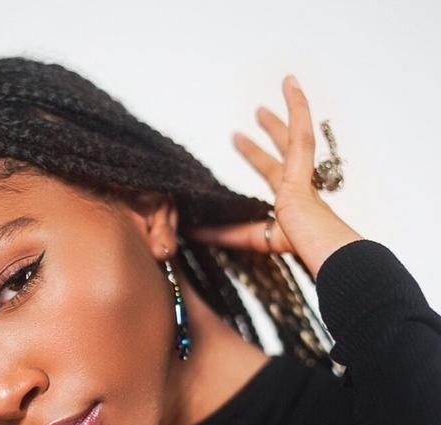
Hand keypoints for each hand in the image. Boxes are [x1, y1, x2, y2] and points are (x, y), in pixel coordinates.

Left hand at [186, 74, 363, 279]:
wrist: (327, 250)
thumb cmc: (303, 250)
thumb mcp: (251, 239)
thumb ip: (222, 233)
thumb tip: (188, 231)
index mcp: (294, 207)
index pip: (273, 179)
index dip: (258, 162)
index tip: (244, 147)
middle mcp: (301, 188)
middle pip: (282, 155)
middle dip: (267, 138)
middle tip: (255, 117)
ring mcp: (304, 175)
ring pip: (292, 139)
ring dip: (279, 118)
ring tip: (265, 100)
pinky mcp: (307, 162)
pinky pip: (302, 128)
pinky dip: (297, 105)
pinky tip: (290, 82)